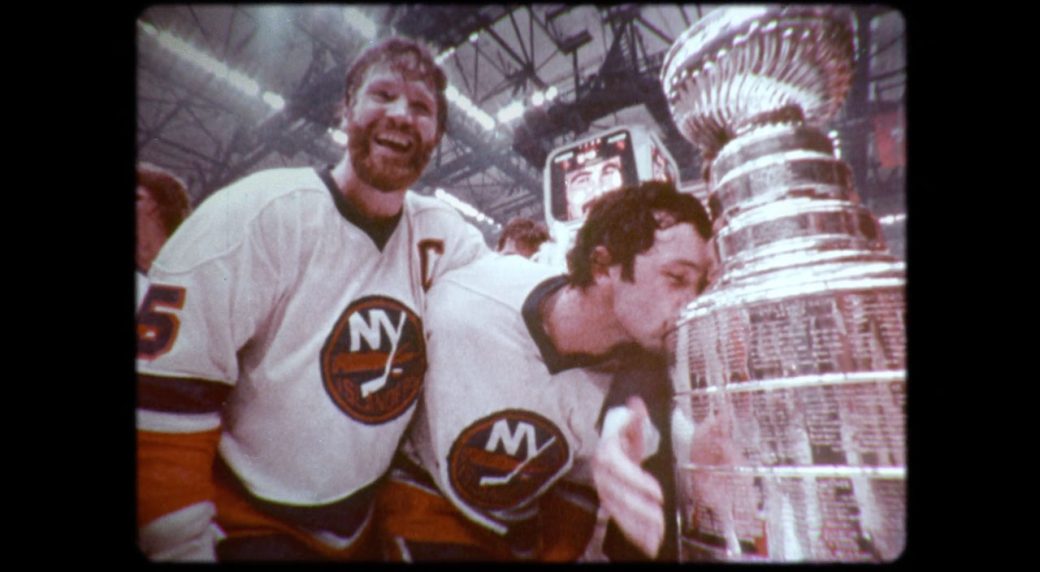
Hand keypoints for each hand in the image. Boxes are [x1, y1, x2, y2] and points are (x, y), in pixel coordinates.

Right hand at [592, 397, 664, 557]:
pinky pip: (620, 523)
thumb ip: (636, 419)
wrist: (611, 454)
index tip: (657, 491)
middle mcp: (602, 475)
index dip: (636, 480)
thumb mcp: (633, 429)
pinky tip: (650, 544)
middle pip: (617, 495)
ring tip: (658, 534)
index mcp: (608, 453)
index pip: (617, 468)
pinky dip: (634, 535)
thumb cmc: (626, 442)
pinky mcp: (610, 506)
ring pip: (618, 512)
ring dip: (637, 526)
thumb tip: (636, 404)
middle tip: (660, 517)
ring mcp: (605, 493)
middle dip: (639, 509)